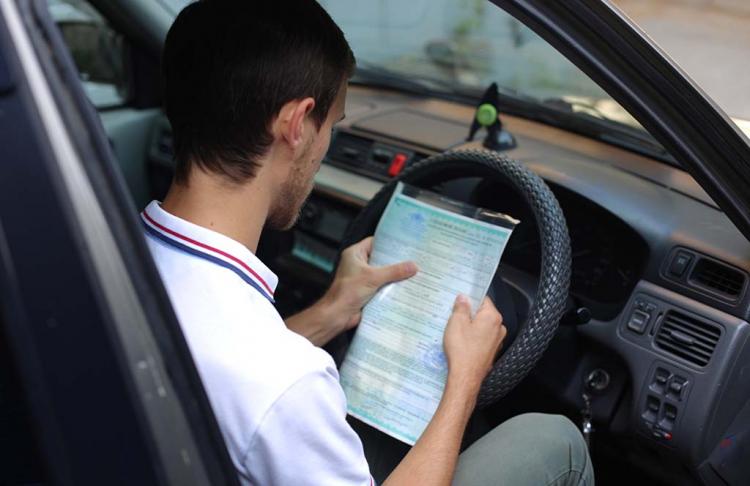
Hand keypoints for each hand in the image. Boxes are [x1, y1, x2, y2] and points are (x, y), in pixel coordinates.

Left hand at [286, 237, 416, 345]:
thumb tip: (411, 266)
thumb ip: (394, 271)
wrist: (338, 315)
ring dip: (394, 275)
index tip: (403, 245)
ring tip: (410, 272)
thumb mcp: (373, 278)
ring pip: (382, 273)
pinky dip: (390, 287)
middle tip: (411, 260)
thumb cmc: (346, 293)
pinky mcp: (366, 290)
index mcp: (354, 254)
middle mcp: (358, 265)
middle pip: (380, 259)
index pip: (374, 243)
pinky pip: (382, 285)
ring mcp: (362, 278)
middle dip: (394, 262)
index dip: (388, 243)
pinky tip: (403, 287)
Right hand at [443, 296, 505, 392]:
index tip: (460, 300)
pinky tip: (461, 342)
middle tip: (454, 316)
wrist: (465, 376)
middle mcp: (498, 328)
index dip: (470, 298)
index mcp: (492, 317)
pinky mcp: (491, 351)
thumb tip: (463, 298)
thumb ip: (461, 307)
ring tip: (456, 331)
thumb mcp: (456, 323)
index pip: (483, 299)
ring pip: (482, 326)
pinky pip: (481, 339)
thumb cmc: (462, 351)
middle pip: (482, 313)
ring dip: (470, 326)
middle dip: (469, 314)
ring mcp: (496, 341)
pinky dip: (472, 338)